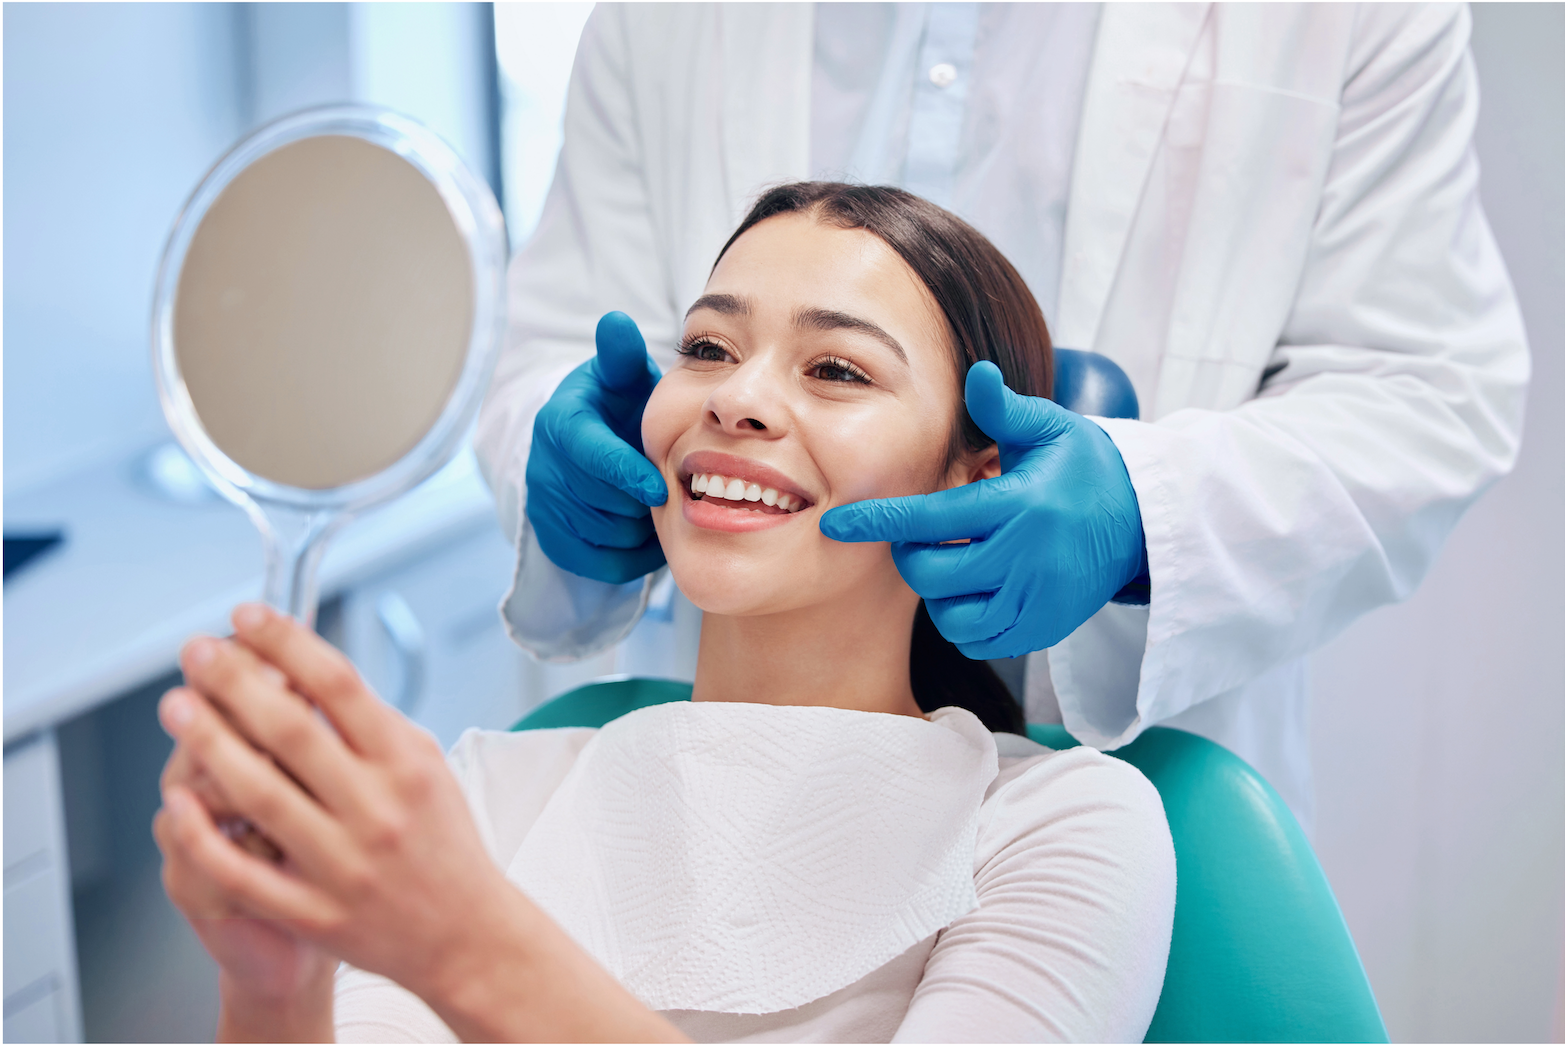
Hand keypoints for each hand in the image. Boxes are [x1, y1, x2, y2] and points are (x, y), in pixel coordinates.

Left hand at [158, 604, 682, 1042]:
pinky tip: (179, 798)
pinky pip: (243, 871)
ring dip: (210, 743)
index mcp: (407, 765)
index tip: (248, 617)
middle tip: (198, 653)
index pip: (339, 685)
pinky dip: (204, 834)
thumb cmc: (442, 843)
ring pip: (260, 794)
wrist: (465, 934)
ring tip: (178, 706)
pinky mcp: (314, 911)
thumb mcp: (427, 766)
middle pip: (291, 731)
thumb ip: (369, 724)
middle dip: (235, 682)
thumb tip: (303, 669)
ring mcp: (342, 864)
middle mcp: (376, 810)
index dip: (287, 643)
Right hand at [526, 311, 667, 582]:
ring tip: (657, 505)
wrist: (590, 446)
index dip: (626, 474)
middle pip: (603, 502)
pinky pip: (602, 564)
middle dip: (641, 500)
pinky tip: (646, 530)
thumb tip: (616, 322)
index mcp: (560, 424)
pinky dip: (633, 555)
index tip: (659, 488)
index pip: (590, 456)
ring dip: (641, 527)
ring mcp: (545, 507)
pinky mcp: (553, 541)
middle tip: (670, 489)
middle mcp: (543, 467)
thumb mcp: (621, 378)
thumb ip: (622, 355)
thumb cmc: (617, 407)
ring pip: (606, 536)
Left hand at [820, 361, 1147, 658]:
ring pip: (951, 615)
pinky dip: (964, 620)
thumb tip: (976, 372)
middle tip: (924, 536)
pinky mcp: (1044, 629)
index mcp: (1019, 505)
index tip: (836, 524)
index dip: (878, 523)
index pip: (931, 519)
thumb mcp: (1051, 429)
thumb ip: (1004, 409)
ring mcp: (1036, 600)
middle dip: (911, 555)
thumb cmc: (1085, 468)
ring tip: (955, 562)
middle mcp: (1026, 558)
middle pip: (932, 574)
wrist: (1143, 522)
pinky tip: (975, 590)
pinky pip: (980, 640)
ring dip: (938, 591)